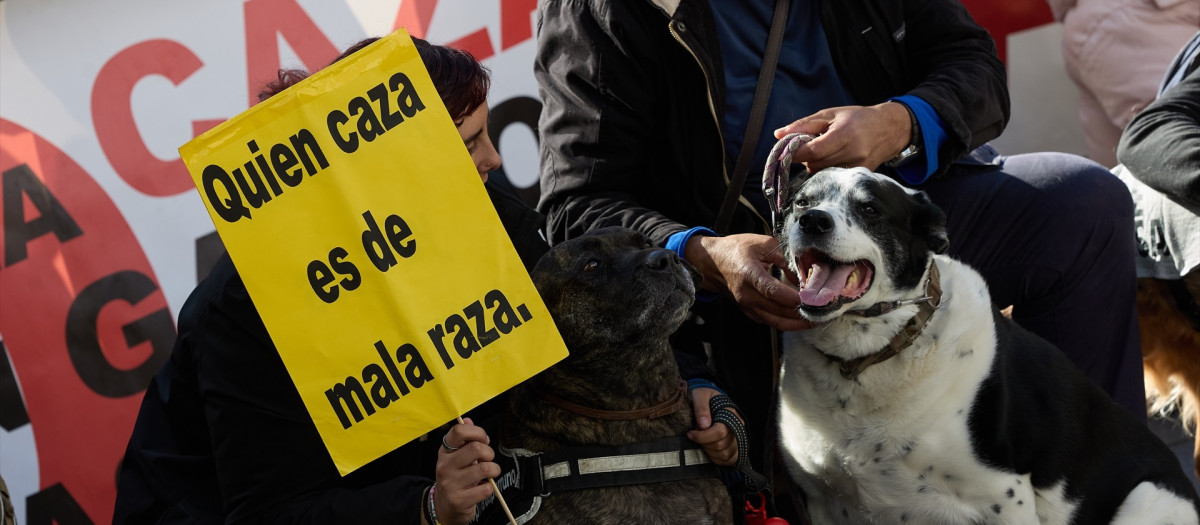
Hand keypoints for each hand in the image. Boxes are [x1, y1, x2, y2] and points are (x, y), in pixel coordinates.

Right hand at [433, 419, 500, 524]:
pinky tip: (482, 488)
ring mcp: (450, 484)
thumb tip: (468, 420)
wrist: (444, 508)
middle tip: (488, 459)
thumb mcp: (456, 457)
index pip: (458, 431)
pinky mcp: (459, 500)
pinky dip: (489, 488)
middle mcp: (444, 466)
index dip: (477, 432)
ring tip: (489, 473)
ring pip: (484, 468)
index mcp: (444, 452)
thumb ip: (464, 440)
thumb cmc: (456, 478)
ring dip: (494, 470)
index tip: (484, 440)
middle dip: (489, 453)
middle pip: (475, 448)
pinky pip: (486, 489)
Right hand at [685, 233, 816, 330]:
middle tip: (823, 312)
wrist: (710, 262)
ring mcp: (747, 306)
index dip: (793, 298)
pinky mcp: (749, 312)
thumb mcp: (762, 243)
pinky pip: (771, 322)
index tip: (811, 300)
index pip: (773, 291)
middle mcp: (747, 294)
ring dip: (797, 324)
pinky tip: (800, 319)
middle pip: (778, 312)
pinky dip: (787, 323)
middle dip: (802, 315)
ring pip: (776, 322)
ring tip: (816, 321)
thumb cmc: (735, 250)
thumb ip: (785, 258)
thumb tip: (802, 275)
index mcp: (749, 274)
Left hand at [686, 387, 738, 465]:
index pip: (720, 432)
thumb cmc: (705, 397)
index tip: (690, 433)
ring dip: (708, 451)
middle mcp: (737, 428)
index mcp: (731, 414)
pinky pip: (728, 460)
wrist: (710, 401)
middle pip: (720, 445)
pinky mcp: (735, 449)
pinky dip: (716, 458)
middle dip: (703, 443)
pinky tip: (707, 449)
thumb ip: (701, 407)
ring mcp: (737, 439)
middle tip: (694, 435)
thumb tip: (703, 424)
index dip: (702, 436)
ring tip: (701, 441)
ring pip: (724, 455)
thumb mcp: (700, 395)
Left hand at [772, 102, 910, 173]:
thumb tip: (779, 134)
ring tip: (824, 150)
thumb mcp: (830, 114)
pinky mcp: (859, 175)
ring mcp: (857, 166)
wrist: (889, 129)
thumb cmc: (858, 118)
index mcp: (845, 134)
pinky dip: (826, 168)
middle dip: (805, 157)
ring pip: (822, 172)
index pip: (813, 150)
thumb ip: (804, 125)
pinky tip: (833, 157)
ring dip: (815, 163)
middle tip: (807, 146)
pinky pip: (833, 176)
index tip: (783, 152)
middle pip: (815, 164)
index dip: (795, 153)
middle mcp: (853, 152)